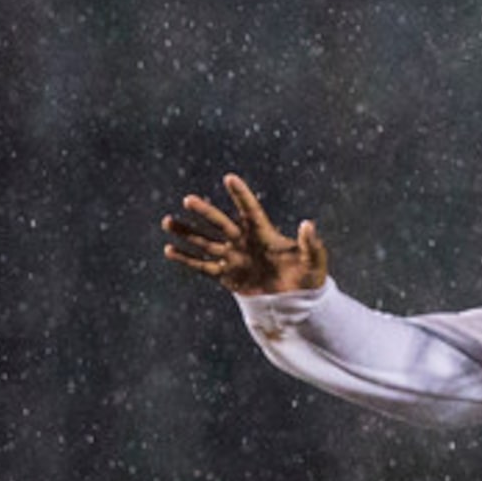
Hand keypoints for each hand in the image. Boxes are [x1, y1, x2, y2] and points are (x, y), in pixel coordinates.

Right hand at [160, 174, 330, 294]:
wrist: (296, 302)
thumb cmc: (308, 278)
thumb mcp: (314, 262)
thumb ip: (311, 244)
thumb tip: (308, 224)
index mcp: (264, 234)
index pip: (250, 210)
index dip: (241, 195)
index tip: (229, 178)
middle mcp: (244, 241)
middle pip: (221, 223)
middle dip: (205, 213)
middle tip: (188, 200)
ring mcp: (233, 257)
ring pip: (206, 242)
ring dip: (187, 232)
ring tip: (168, 222)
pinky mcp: (226, 275)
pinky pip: (202, 265)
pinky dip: (187, 259)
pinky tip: (169, 250)